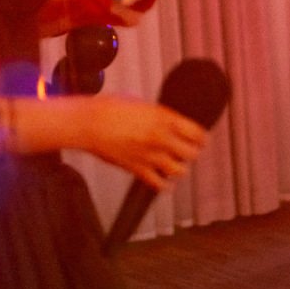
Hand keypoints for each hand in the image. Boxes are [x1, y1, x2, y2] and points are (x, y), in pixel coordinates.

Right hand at [82, 95, 206, 191]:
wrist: (88, 123)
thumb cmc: (109, 108)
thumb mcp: (141, 104)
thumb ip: (159, 116)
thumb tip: (170, 122)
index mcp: (164, 118)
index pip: (197, 133)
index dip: (201, 137)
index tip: (200, 139)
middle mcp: (160, 138)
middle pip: (192, 154)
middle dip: (191, 152)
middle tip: (188, 151)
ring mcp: (149, 156)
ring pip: (179, 171)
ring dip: (178, 168)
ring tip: (174, 164)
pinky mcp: (137, 169)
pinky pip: (159, 184)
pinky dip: (163, 184)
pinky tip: (162, 179)